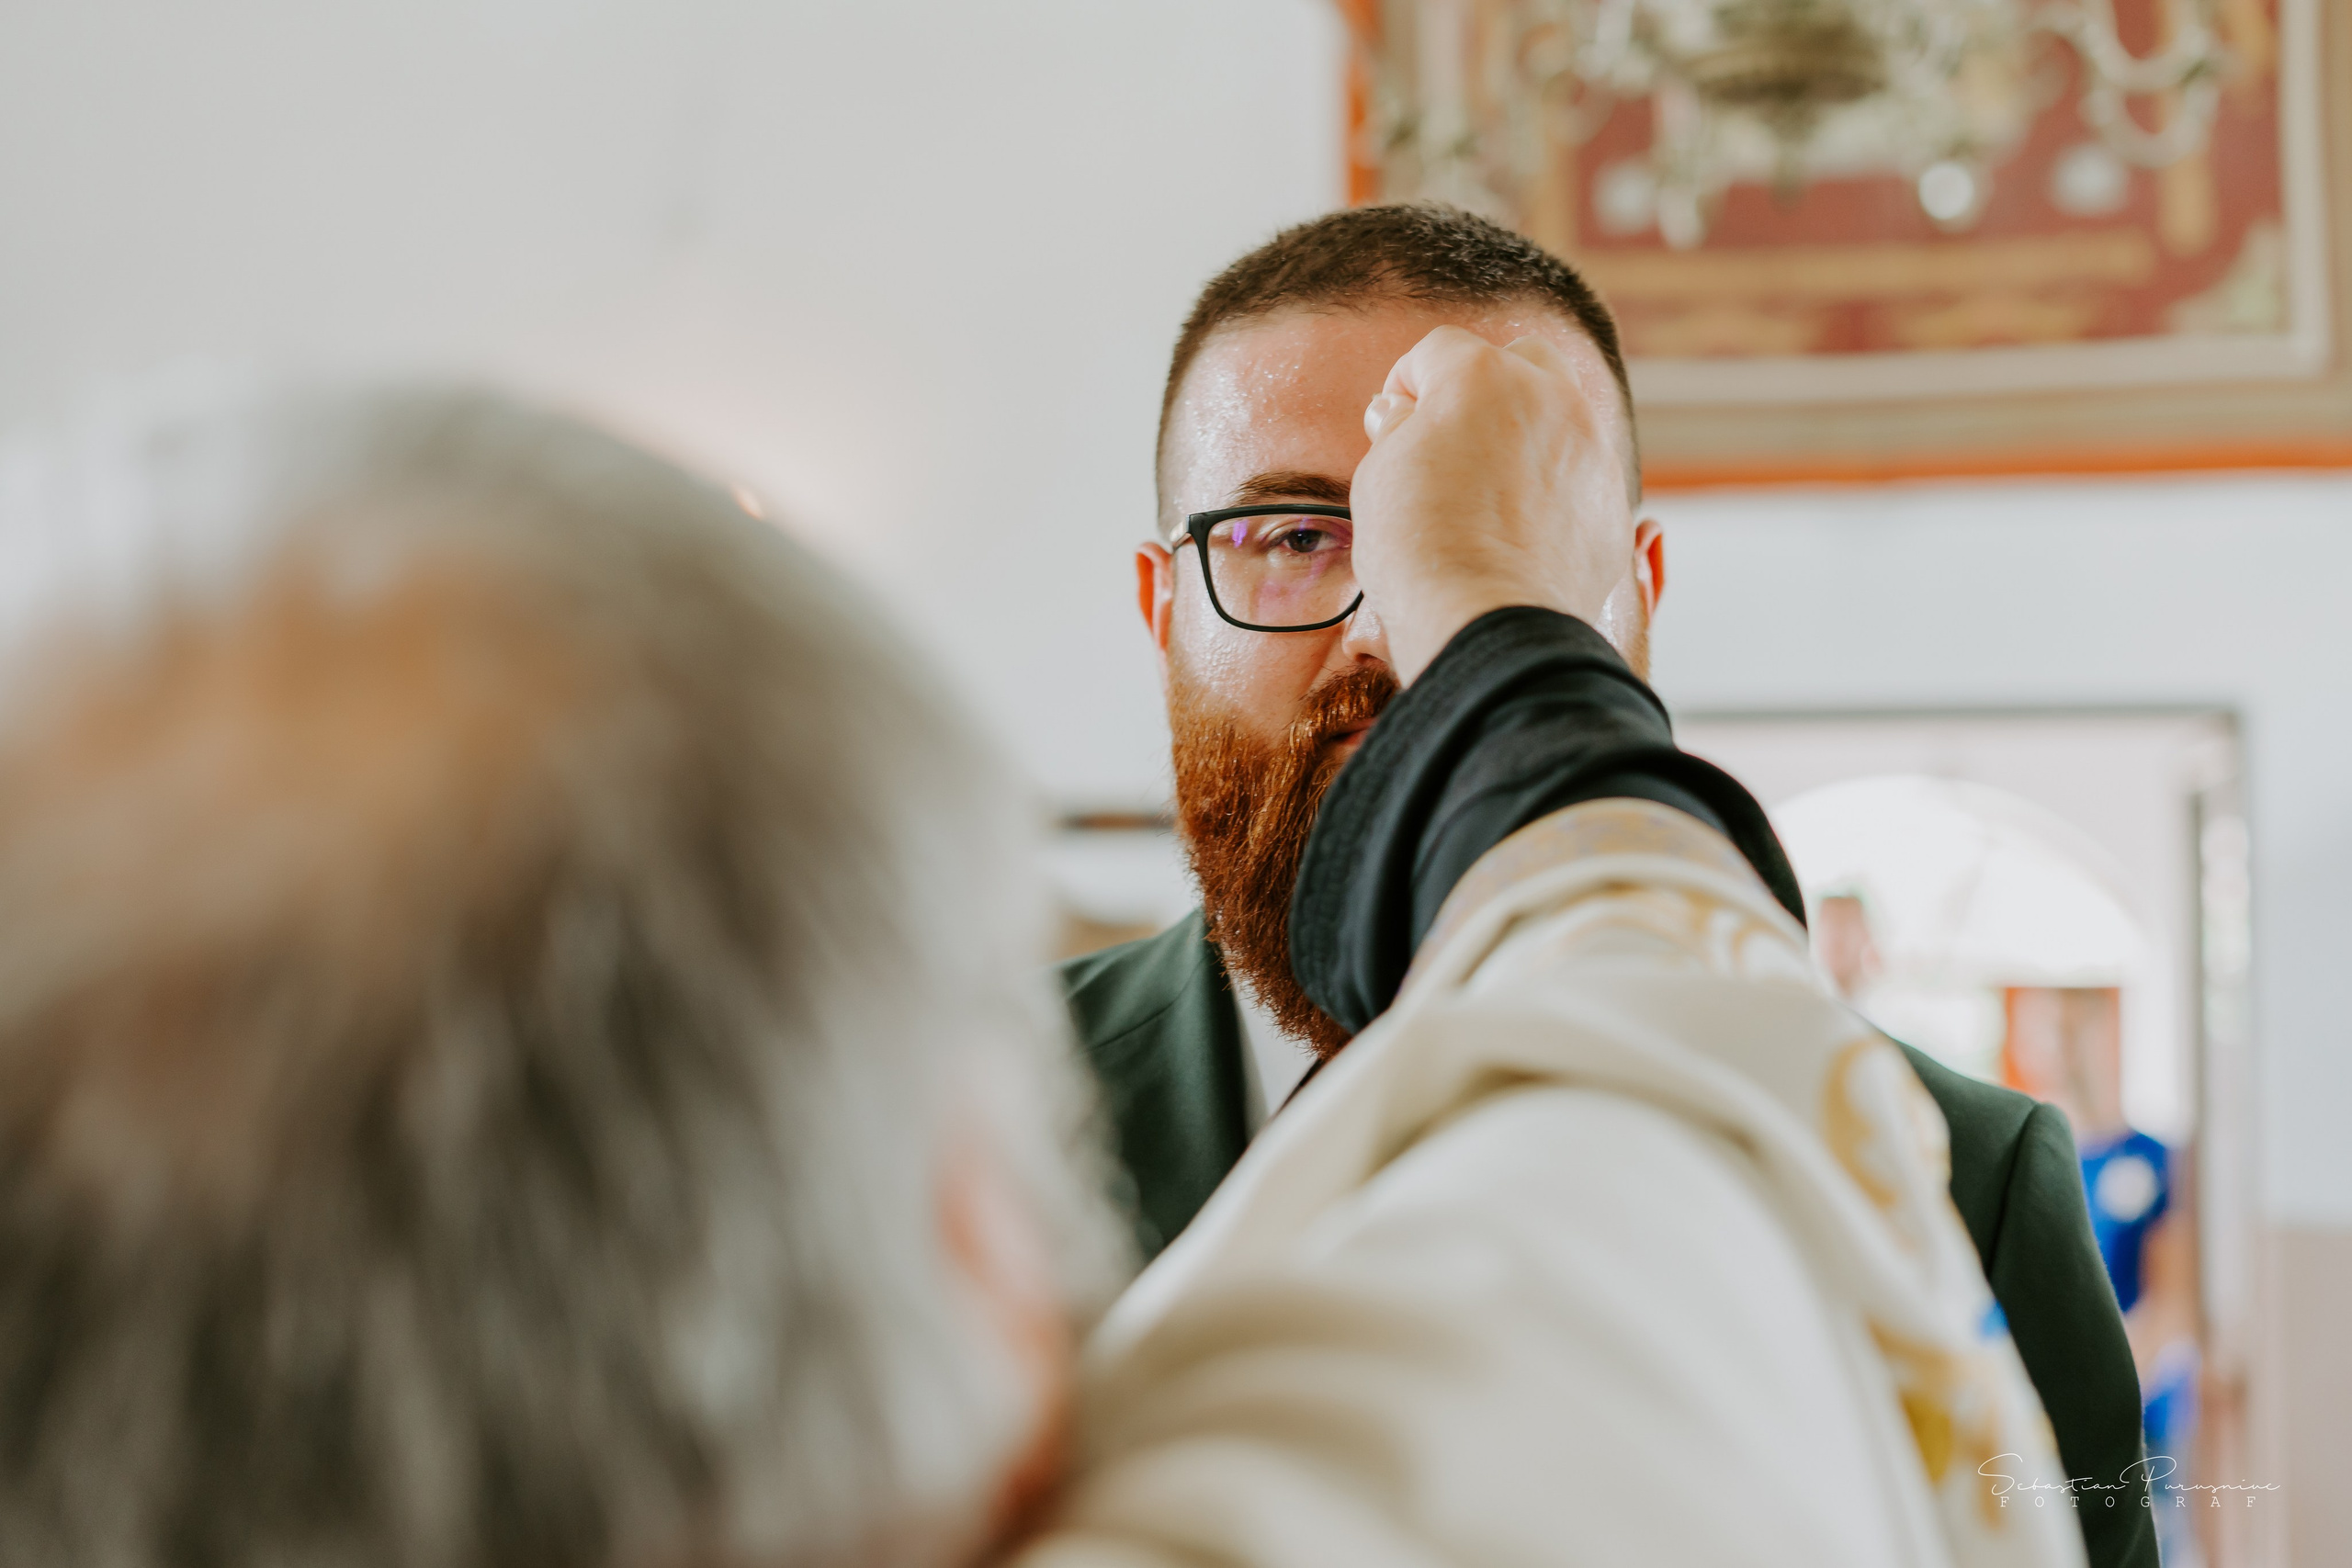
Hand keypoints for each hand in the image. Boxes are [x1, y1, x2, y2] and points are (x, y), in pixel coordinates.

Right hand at [1349, 326, 1634, 683]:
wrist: (1490, 620)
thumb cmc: (1421, 547)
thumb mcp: (1378, 476)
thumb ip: (1394, 429)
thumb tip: (1398, 412)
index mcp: (1480, 374)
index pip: (1437, 351)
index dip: (1406, 384)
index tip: (1393, 422)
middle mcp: (1547, 393)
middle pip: (1517, 360)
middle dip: (1482, 389)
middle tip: (1450, 440)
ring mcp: (1588, 443)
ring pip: (1559, 413)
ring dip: (1524, 433)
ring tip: (1489, 486)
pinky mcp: (1611, 496)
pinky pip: (1579, 471)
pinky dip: (1553, 485)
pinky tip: (1521, 526)